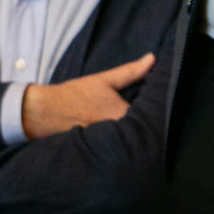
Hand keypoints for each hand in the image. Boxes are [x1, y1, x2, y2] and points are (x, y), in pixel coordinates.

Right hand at [20, 53, 154, 138]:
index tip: (167, 109)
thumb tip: (152, 58)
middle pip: (143, 132)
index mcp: (123, 114)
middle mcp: (118, 134)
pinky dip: (123, 148)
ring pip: (131, 142)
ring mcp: (109, 147)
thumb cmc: (75, 94)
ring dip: (137, 139)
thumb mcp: (104, 80)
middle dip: (150, 128)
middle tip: (158, 126)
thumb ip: (131, 71)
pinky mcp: (101, 154)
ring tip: (146, 137)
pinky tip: (124, 144)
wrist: (45, 112)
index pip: (151, 117)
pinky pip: (119, 150)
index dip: (160, 114)